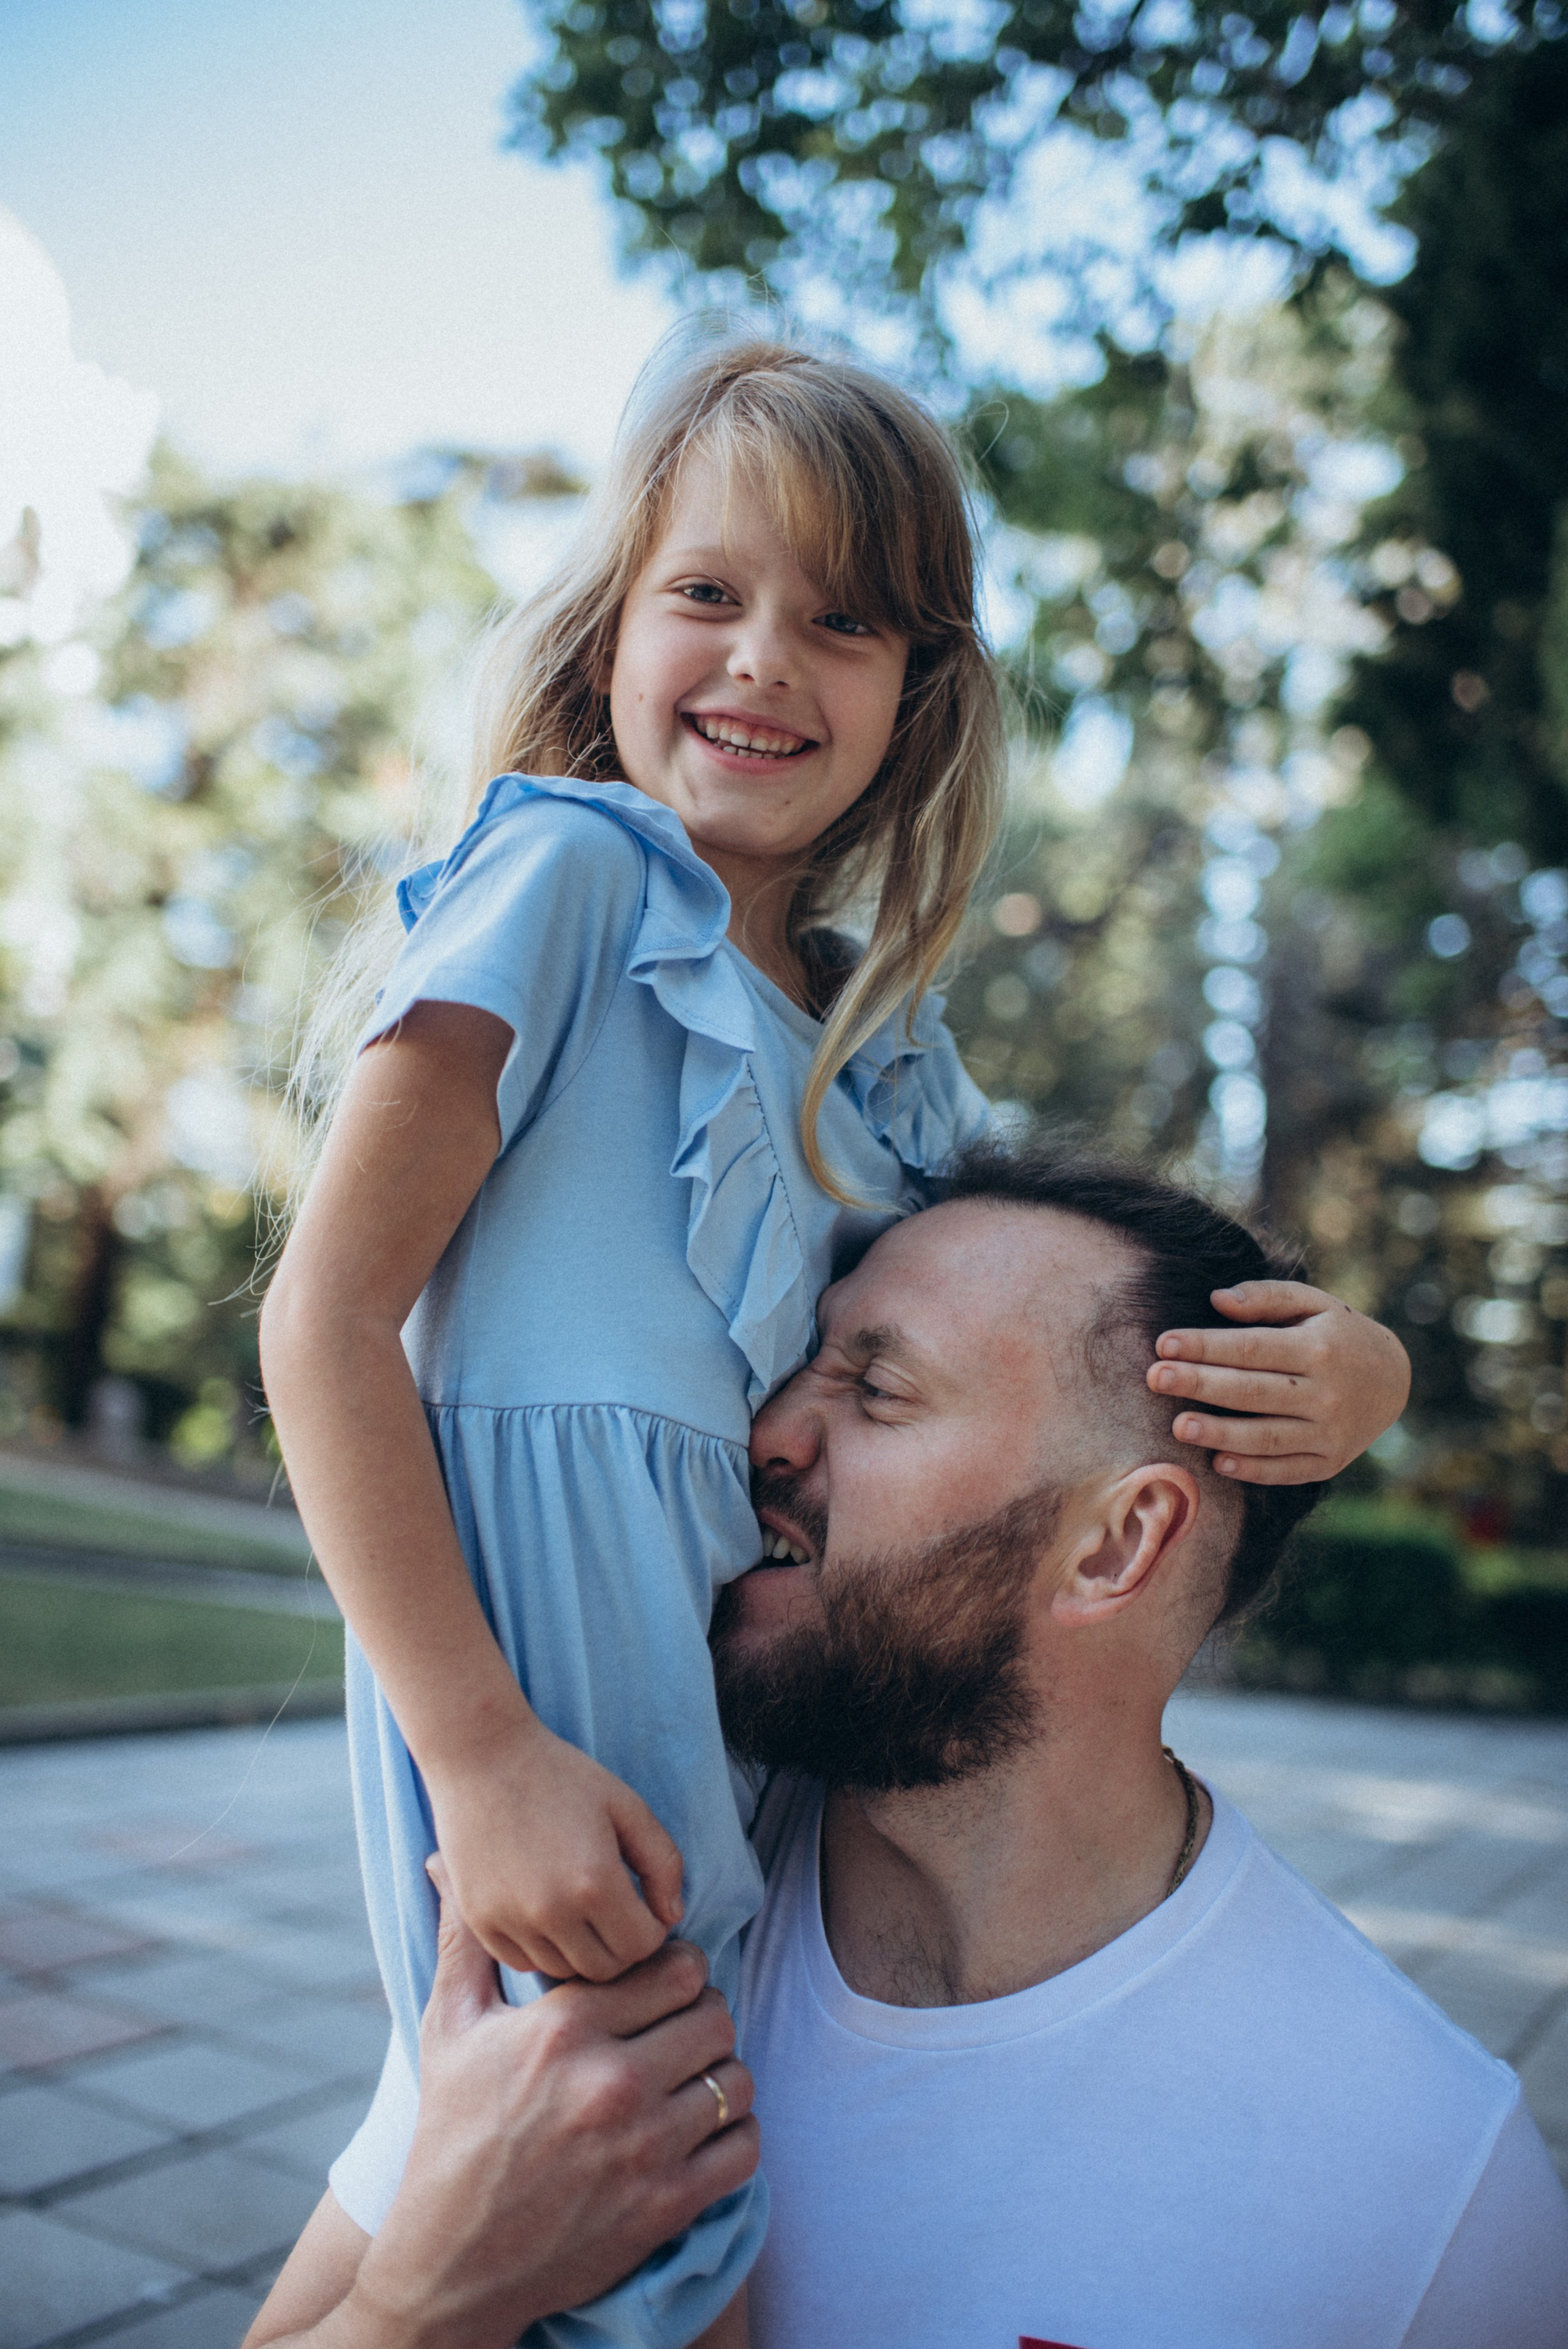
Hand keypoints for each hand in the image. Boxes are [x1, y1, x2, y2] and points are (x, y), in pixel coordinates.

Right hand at [340, 1864, 756, 2348]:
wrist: (453, 2262)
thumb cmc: (452, 2134)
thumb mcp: (449, 2028)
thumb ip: (463, 1939)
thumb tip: (439, 1860)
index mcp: (565, 2029)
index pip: (676, 1965)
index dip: (678, 1969)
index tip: (662, 1985)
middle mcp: (611, 2082)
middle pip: (715, 2015)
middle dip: (702, 2018)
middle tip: (677, 2032)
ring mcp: (643, 2148)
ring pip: (736, 2079)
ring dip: (720, 2077)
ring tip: (687, 2081)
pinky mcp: (665, 2206)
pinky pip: (743, 2148)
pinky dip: (732, 2137)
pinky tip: (698, 2133)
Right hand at [427, 1716, 685, 1980]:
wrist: (480, 1758)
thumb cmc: (560, 1775)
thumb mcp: (626, 1805)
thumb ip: (662, 1861)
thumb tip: (672, 1916)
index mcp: (595, 1881)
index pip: (642, 1947)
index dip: (651, 1930)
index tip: (644, 1908)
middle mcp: (552, 1910)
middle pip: (605, 1969)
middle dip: (620, 1948)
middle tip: (617, 1914)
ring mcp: (510, 1920)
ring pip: (563, 1971)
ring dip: (581, 1951)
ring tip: (581, 1912)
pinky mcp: (479, 1921)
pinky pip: (522, 1963)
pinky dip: (541, 1949)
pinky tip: (546, 1913)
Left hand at [1147, 1280, 1410, 1485]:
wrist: (1393, 1380)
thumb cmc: (1337, 1334)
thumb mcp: (1313, 1303)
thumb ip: (1266, 1296)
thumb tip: (1217, 1300)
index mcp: (1319, 1349)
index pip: (1252, 1348)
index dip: (1206, 1346)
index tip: (1164, 1343)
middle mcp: (1326, 1393)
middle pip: (1253, 1391)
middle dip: (1200, 1385)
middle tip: (1155, 1379)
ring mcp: (1330, 1432)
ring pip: (1267, 1436)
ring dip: (1220, 1433)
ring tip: (1178, 1427)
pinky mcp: (1330, 1463)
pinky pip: (1286, 1470)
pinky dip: (1253, 1469)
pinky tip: (1218, 1462)